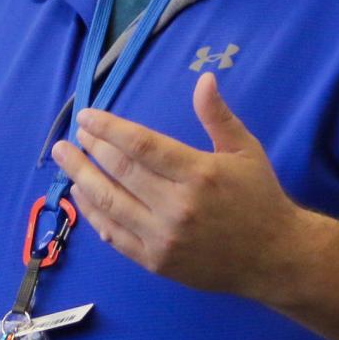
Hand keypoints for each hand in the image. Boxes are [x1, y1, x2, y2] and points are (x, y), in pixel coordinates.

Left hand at [52, 72, 310, 300]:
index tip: (87, 116)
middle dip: (91, 148)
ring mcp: (163, 237)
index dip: (108, 128)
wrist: (273, 257)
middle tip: (73, 133)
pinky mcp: (156, 262)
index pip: (141, 145)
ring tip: (65, 158)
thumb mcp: (246, 150)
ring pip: (110, 203)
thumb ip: (218, 116)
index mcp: (199, 173)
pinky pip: (115, 235)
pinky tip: (81, 195)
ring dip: (82, 177)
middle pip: (120, 171)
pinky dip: (93, 214)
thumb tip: (203, 78)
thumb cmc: (259, 198)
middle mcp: (177, 206)